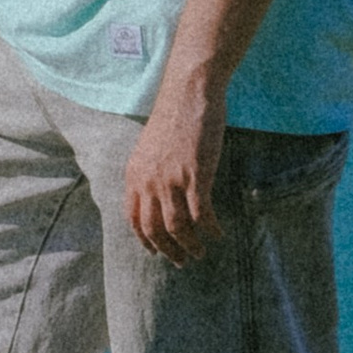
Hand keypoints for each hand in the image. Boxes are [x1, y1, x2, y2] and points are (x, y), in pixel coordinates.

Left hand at [124, 80, 225, 265]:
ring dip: (190, 245)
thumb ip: (151, 172)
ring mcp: (171, 179)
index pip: (134, 218)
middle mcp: (148, 180)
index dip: (145, 240)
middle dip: (168, 251)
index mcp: (135, 174)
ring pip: (177, 227)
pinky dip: (210, 229)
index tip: (156, 252)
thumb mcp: (151, 147)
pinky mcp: (195, 175)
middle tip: (183, 261)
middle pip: (154, 230)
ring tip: (201, 252)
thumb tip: (159, 196)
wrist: (189, 91)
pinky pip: (202, 214)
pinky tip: (219, 234)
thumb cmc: (175, 116)